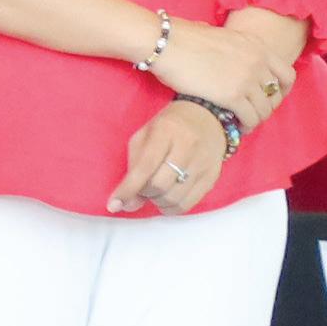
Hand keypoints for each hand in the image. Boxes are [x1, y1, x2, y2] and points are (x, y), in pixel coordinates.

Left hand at [113, 97, 231, 213]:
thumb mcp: (145, 136)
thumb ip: (133, 167)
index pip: (145, 165)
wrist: (207, 117)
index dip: (128, 188)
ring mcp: (203, 163)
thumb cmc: (168, 127)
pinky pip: (189, 204)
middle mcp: (188, 147)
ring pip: (174, 198)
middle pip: (160, 185)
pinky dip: (172, 207)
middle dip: (144, 193)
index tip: (114, 204)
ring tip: (155, 191)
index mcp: (165, 131)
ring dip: (157, 201)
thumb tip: (127, 203)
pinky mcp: (212, 177)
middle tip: (141, 188)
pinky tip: (167, 198)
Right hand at [149, 15, 283, 127]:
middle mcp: (258, 62)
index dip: (282, 90)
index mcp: (257, 46)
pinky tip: (235, 126)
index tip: (270, 97)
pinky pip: (250, 118)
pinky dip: (245, 126)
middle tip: (252, 112)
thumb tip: (223, 51)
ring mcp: (247, 79)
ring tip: (243, 123)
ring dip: (255, 119)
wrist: (165, 43)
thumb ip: (231, 47)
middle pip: (276, 95)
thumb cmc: (181, 37)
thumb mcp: (219, 35)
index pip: (287, 74)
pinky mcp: (233, 96)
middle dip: (266, 107)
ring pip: (264, 109)